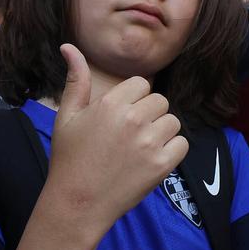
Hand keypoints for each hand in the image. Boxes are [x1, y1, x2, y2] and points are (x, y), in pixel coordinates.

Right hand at [45, 44, 186, 232]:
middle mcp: (132, 119)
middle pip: (160, 101)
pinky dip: (171, 151)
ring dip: (160, 132)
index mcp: (110, 103)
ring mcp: (149, 143)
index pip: (142, 84)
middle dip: (148, 114)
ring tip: (139, 148)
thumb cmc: (69, 159)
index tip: (121, 117)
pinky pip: (181, 144)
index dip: (133, 99)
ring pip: (172, 121)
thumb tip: (68, 46)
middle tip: (129, 135)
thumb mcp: (66, 116)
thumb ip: (76, 79)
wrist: (77, 204)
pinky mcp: (161, 166)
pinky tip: (151, 159)